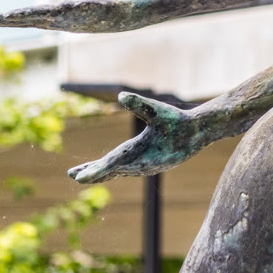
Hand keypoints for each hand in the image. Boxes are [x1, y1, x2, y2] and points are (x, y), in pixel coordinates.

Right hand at [0, 0, 142, 32]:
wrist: (126, 15)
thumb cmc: (105, 9)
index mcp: (55, 18)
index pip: (25, 18)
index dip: (6, 18)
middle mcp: (57, 21)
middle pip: (24, 20)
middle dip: (2, 20)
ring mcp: (66, 18)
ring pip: (36, 17)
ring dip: (16, 17)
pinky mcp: (76, 11)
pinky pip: (55, 10)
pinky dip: (39, 11)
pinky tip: (26, 11)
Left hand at [68, 93, 218, 183]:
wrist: (199, 132)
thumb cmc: (178, 120)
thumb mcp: (158, 109)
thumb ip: (139, 104)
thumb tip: (121, 95)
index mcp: (138, 152)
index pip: (110, 164)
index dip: (93, 171)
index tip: (78, 177)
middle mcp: (140, 163)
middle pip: (110, 171)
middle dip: (91, 173)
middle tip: (72, 175)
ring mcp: (146, 166)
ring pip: (118, 172)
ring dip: (101, 173)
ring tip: (84, 173)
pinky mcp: (151, 164)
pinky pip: (127, 170)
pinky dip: (114, 171)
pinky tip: (110, 169)